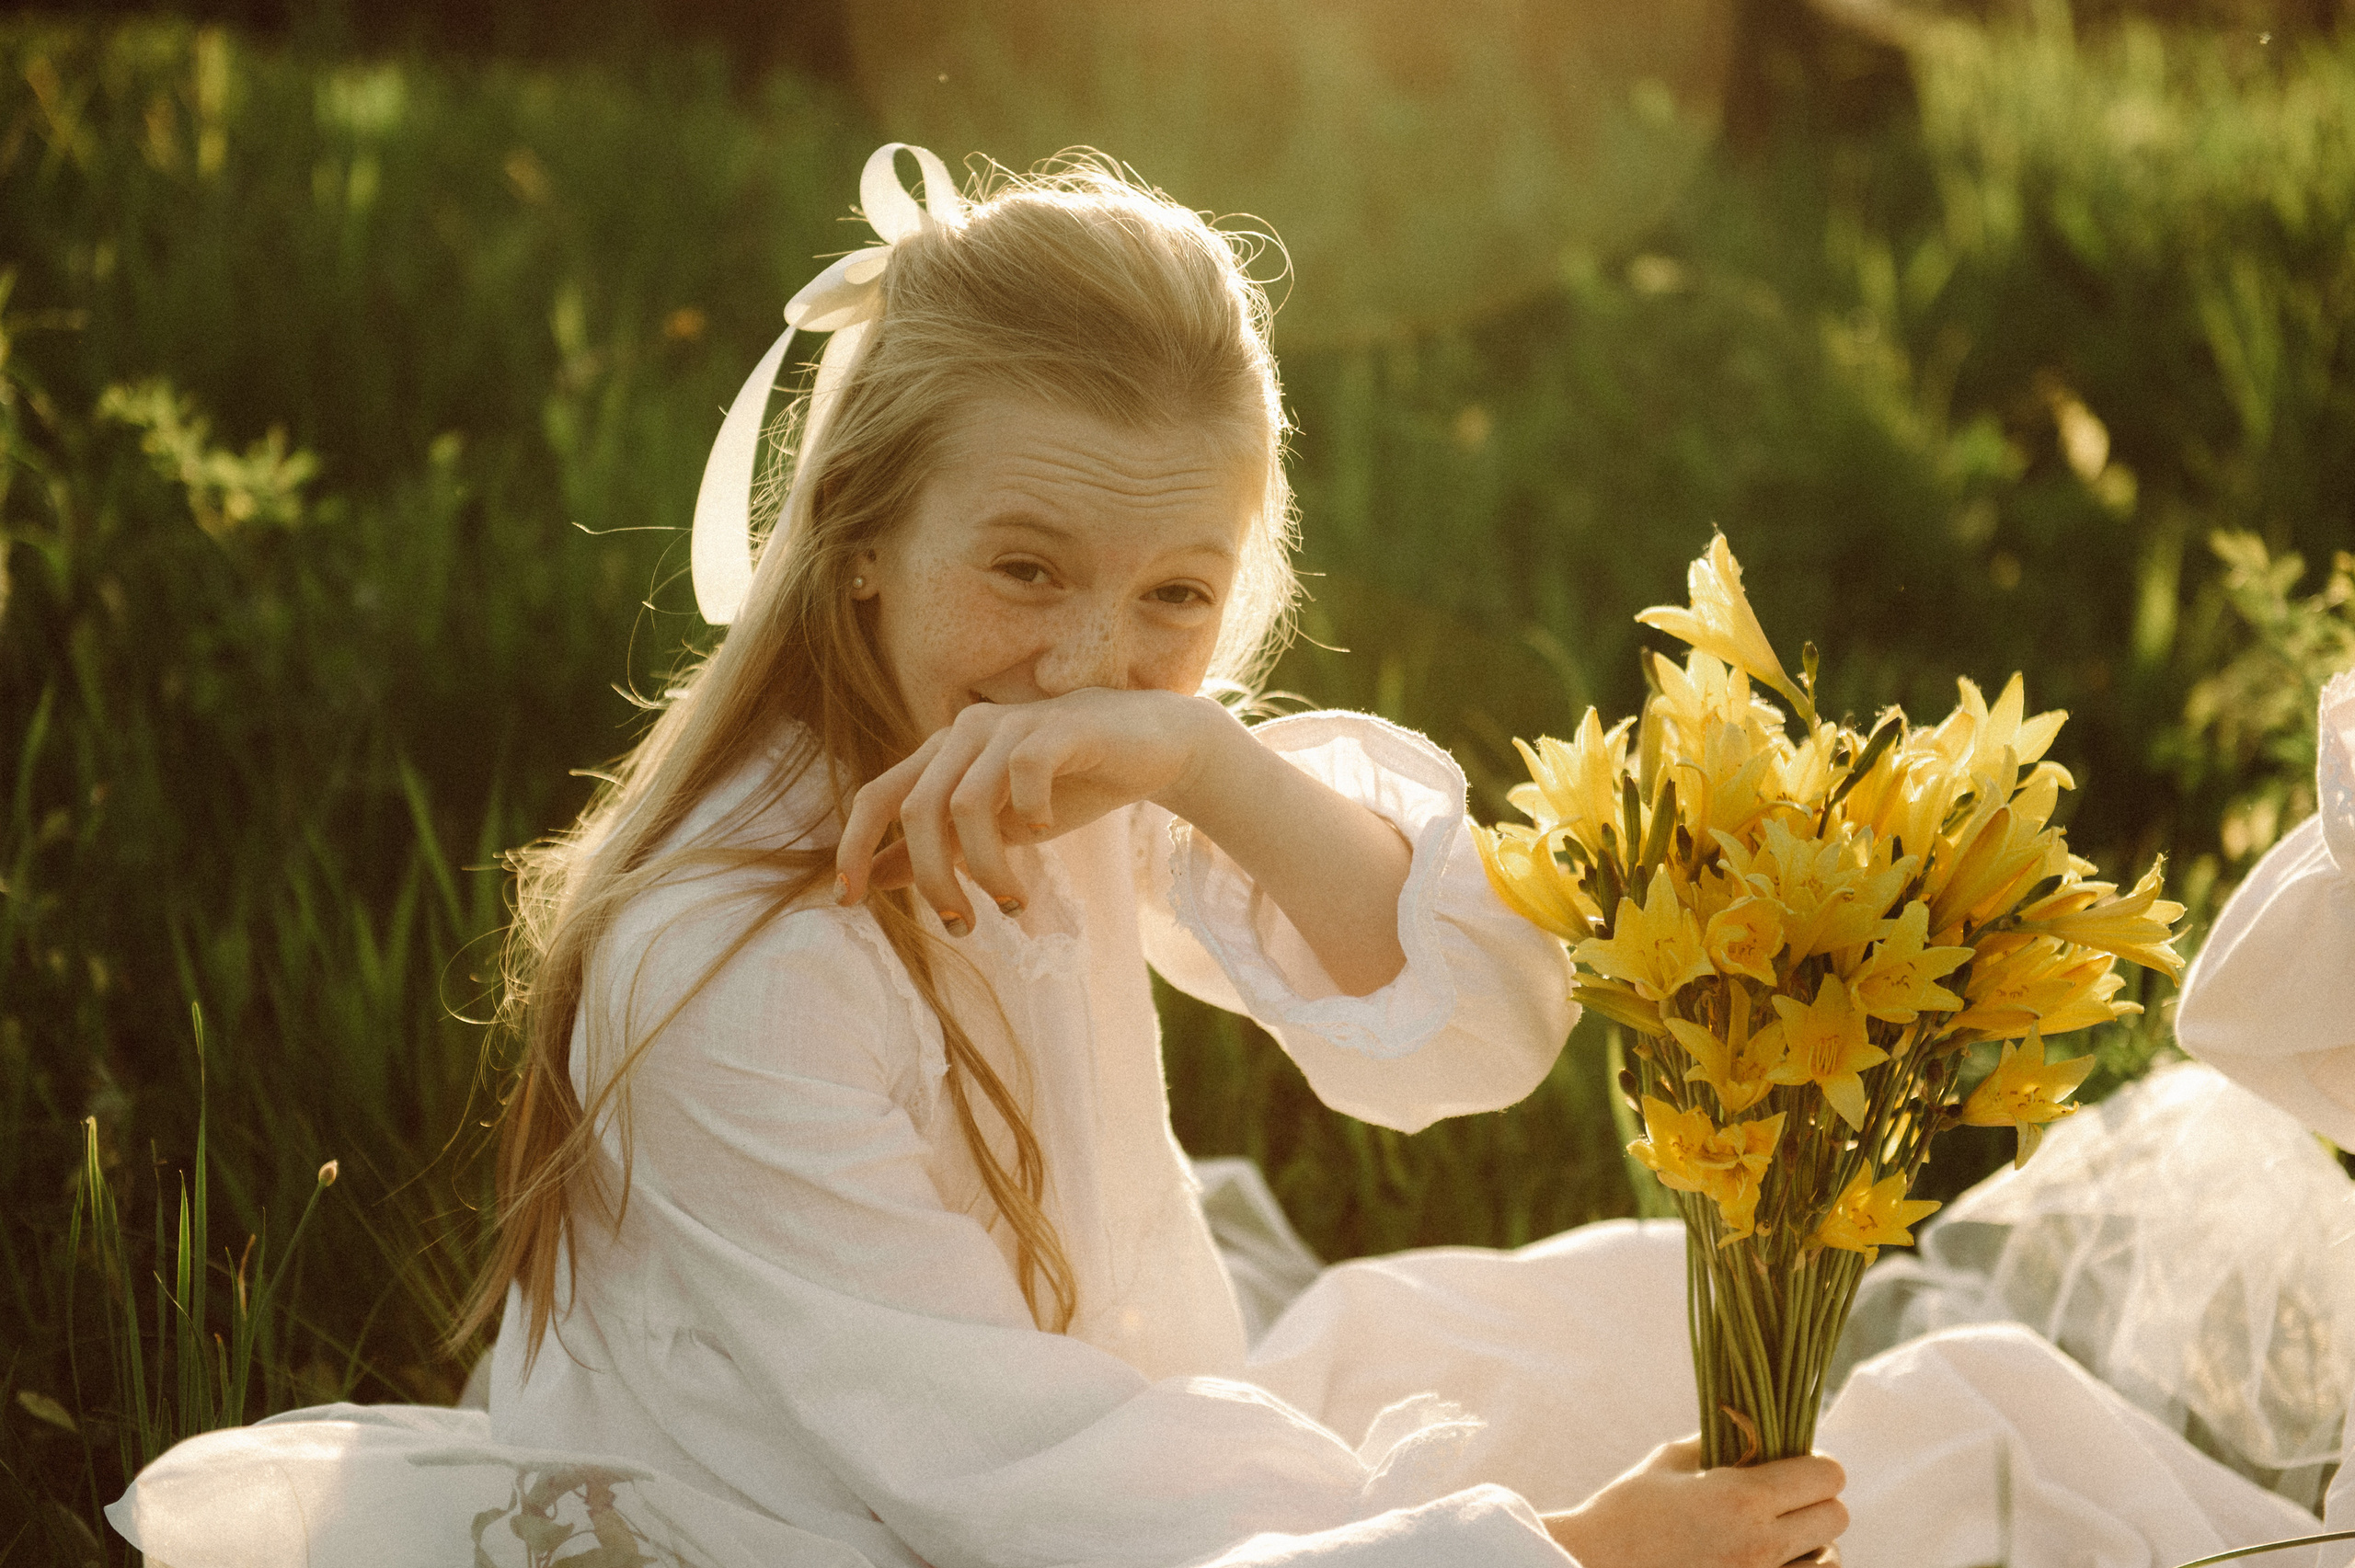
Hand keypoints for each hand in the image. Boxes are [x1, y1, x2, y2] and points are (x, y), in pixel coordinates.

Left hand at [835, 688, 1224, 931]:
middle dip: (932, 879)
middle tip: (963, 924)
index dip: (854, 847)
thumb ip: (937, 847)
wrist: (1151, 747)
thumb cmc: (1067, 788)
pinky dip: (1027, 814)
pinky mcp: (1058, 727)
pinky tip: (1043, 830)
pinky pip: (1023, 772)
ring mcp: (1011, 724)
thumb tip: (872, 879)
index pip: (878, 796)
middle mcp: (966, 732)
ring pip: (966, 803)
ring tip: (1013, 902)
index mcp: (942, 754)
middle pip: (917, 810)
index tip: (847, 901)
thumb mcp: (994, 829)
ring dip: (984, 867)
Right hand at [1541, 1437, 1846, 1567]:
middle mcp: (1761, 1546)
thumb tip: (1755, 1424)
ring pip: (1830, 1559)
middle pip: (1836, 1517)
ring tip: (1774, 1534)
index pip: (1827, 1475)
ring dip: (1811, 1542)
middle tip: (1783, 1497)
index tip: (1792, 1464)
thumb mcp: (1668, 1463)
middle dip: (1815, 1501)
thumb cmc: (1624, 1514)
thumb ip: (1719, 1441)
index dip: (1815, 1464)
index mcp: (1742, 1499)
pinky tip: (1766, 1558)